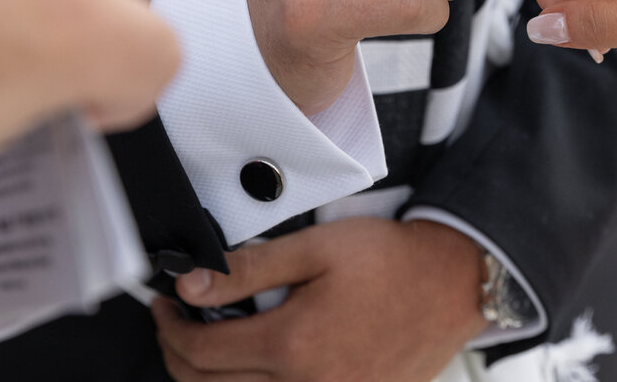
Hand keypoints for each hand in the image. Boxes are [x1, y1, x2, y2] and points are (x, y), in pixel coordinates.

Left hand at [153, 218, 486, 381]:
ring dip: (213, 377)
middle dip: (179, 353)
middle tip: (178, 322)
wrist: (451, 283)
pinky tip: (260, 363)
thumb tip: (192, 286)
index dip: (170, 326)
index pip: (200, 351)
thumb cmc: (392, 261)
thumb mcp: (316, 247)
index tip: (165, 305)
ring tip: (213, 343)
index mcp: (292, 343)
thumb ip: (248, 268)